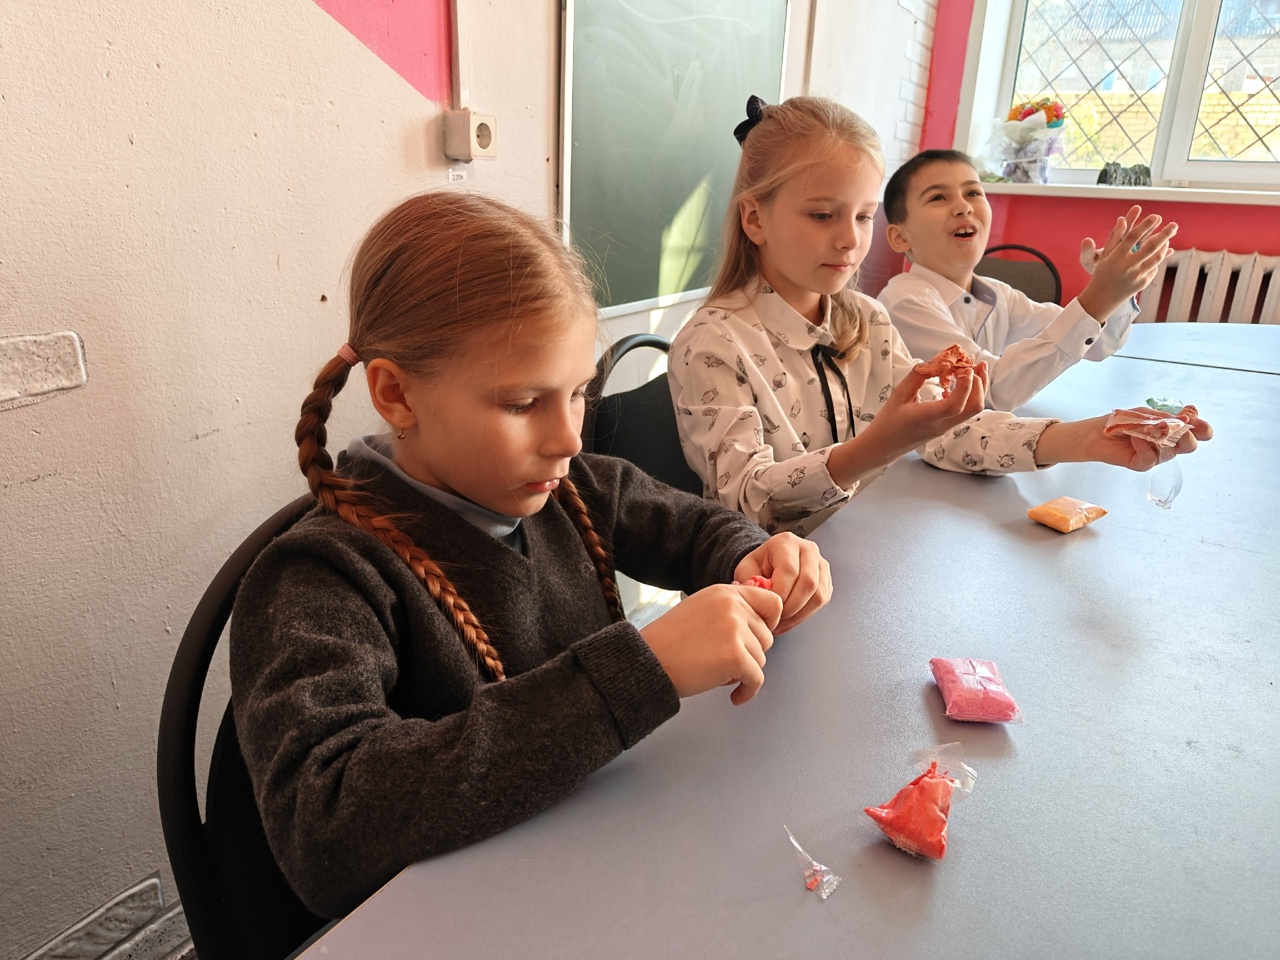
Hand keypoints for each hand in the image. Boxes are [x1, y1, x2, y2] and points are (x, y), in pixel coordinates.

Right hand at [639, 584, 780, 704]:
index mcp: (725, 593)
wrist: (647, 661)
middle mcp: (733, 606)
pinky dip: (748, 691)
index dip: (770, 622)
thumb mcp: (700, 608)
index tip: (758, 636)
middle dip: (750, 653)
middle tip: (727, 661)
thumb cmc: (668, 641)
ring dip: (744, 671)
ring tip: (719, 673)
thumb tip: (760, 614)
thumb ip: (728, 608)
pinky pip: (757, 679)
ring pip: (761, 658)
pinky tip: (735, 695)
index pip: (772, 601)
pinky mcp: (735, 657)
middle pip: (766, 636)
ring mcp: (735, 631)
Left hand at [733, 532, 831, 633]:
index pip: (789, 570)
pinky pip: (821, 601)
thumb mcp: (746, 570)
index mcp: (786, 542)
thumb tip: (756, 597)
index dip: (780, 593)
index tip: (768, 607)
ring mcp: (820, 565)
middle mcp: (808, 550)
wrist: (769, 564)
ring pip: (818, 594)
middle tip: (775, 618)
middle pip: (808, 583)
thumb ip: (749, 582)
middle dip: (790, 607)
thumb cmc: (758, 566)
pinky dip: (805, 615)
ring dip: (798, 613)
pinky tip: (789, 620)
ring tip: (781, 622)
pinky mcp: (826, 580)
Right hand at [858, 356, 988, 460]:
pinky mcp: (947, 426)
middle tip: (974, 364)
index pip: (955, 405)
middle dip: (980, 383)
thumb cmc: (888, 421)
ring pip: (974, 410)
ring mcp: (947, 427)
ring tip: (975, 369)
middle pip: (974, 407)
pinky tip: (960, 383)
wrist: (884, 446)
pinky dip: (970, 394)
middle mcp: (941, 424)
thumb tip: (936, 361)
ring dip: (979, 388)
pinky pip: (966, 410)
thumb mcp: (899, 394)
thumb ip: (917, 376)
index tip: (964, 368)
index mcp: (927, 418)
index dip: (965, 385)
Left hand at [1035, 411, 1212, 469]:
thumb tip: (1189, 418)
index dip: (1203, 429)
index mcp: (1173, 429)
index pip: (1197, 432)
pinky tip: (1134, 438)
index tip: (1200, 424)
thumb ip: (1167, 418)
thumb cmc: (1121, 421)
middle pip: (1190, 446)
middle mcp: (1167, 444)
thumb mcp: (1146, 415)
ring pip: (1170, 452)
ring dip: (1158, 437)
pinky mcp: (1141, 464)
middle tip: (1178, 429)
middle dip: (1187, 437)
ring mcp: (1155, 456)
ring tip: (1143, 428)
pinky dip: (1143, 446)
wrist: (1096, 432)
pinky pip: (1150, 459)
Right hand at [1078, 206, 1176, 319]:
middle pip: (1151, 247)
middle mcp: (1127, 267)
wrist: (1102, 298)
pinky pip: (1154, 268)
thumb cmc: (1103, 272)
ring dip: (1165, 246)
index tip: (1156, 216)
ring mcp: (1137, 276)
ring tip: (1168, 238)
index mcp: (1115, 257)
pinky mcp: (1143, 283)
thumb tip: (1122, 219)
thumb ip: (1115, 237)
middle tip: (1174, 225)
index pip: (1132, 238)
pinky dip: (1157, 259)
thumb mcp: (1105, 255)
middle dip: (1165, 234)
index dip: (1145, 226)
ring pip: (1157, 258)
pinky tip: (1158, 253)